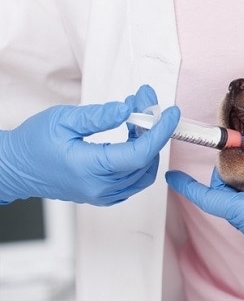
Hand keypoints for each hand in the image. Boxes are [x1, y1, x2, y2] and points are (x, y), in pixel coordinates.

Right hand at [0, 85, 179, 204]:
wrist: (16, 168)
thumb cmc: (33, 143)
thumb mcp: (63, 120)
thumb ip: (99, 117)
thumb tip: (128, 109)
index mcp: (90, 168)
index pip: (139, 153)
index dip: (159, 131)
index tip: (170, 113)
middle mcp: (101, 188)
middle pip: (145, 160)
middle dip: (152, 130)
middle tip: (145, 104)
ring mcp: (104, 196)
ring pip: (144, 171)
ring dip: (147, 143)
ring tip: (136, 118)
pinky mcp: (105, 197)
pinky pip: (135, 180)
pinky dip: (140, 158)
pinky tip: (132, 137)